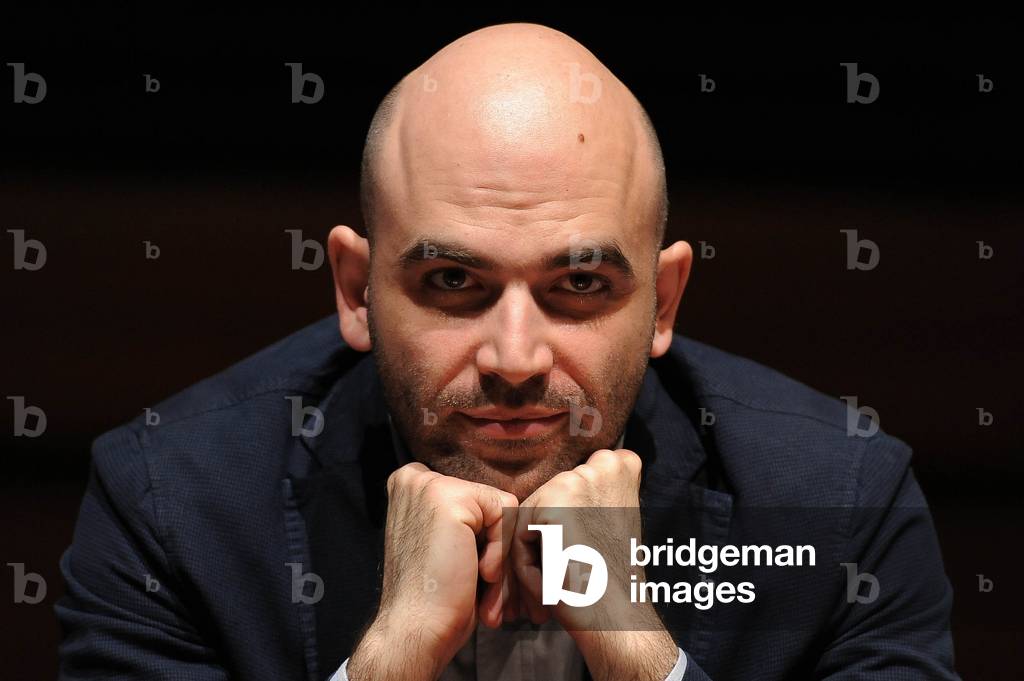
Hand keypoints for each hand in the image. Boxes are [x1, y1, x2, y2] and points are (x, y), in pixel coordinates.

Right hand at [348, 463, 517, 680]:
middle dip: (495, 549)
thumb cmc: (434, 597)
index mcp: (410, 485)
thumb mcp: (443, 542)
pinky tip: (480, 575)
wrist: (416, 629)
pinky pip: (505, 515)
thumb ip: (462, 515)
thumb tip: (506, 504)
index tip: (471, 569)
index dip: (482, 537)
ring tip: (484, 587)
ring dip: (500, 556)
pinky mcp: (451, 497)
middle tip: (484, 585)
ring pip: (500, 510)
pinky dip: (501, 551)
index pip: (473, 498)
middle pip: (488, 503)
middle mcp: (415, 477)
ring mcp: (430, 484)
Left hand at [510, 448, 678, 680]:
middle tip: (556, 581)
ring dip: (533, 557)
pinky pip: (519, 534)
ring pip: (530, 518)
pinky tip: (550, 586)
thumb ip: (587, 498)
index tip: (579, 557)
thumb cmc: (610, 581)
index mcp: (621, 465)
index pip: (572, 482)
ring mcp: (577, 478)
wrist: (617, 616)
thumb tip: (546, 496)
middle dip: (543, 543)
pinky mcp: (554, 500)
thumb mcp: (608, 522)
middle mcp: (603, 462)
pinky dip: (526, 566)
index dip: (567, 524)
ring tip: (552, 589)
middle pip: (546, 501)